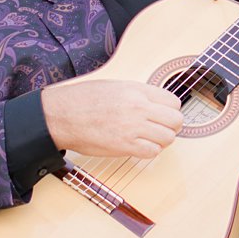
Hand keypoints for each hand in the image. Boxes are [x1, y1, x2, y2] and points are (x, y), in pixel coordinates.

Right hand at [41, 75, 183, 159]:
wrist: (62, 115)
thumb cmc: (83, 99)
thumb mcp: (115, 86)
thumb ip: (138, 94)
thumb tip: (156, 104)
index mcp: (137, 90)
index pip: (173, 101)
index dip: (171, 110)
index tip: (164, 115)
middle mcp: (138, 107)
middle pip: (176, 120)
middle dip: (172, 126)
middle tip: (161, 128)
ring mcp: (133, 127)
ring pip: (168, 138)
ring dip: (162, 140)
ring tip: (150, 138)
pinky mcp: (124, 146)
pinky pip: (152, 152)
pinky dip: (149, 151)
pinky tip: (140, 146)